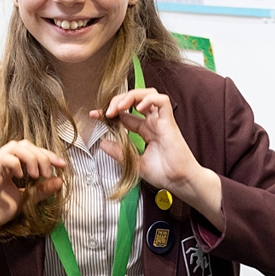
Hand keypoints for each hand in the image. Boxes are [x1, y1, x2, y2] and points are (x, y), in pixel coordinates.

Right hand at [0, 140, 65, 234]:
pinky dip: (16, 163)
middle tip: (48, 173)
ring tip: (36, 175)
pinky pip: (5, 157)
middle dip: (42, 155)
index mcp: (12, 164)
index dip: (48, 155)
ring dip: (31, 158)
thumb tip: (59, 181)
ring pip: (16, 146)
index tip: (62, 165)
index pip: (32, 151)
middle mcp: (3, 159)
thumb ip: (41, 190)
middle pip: (26, 144)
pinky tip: (21, 176)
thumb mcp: (26, 199)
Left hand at [92, 88, 223, 229]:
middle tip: (106, 112)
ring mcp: (161, 120)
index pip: (125, 114)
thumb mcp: (134, 163)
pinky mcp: (169, 122)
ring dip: (131, 96)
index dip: (110, 111)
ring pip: (148, 94)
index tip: (95, 115)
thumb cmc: (164, 173)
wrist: (179, 181)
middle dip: (117, 100)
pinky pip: (162, 101)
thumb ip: (119, 153)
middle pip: (134, 99)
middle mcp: (152, 122)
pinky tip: (137, 108)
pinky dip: (148, 99)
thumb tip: (103, 143)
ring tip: (118, 107)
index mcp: (145, 130)